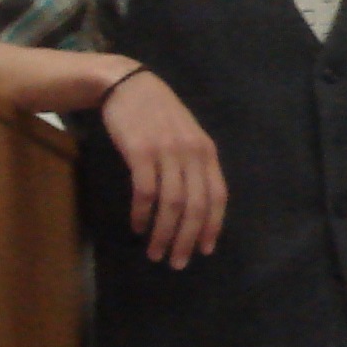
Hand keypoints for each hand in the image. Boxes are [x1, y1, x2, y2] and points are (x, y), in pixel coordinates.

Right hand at [99, 64, 226, 266]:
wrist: (128, 84)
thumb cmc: (158, 114)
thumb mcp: (186, 135)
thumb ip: (195, 164)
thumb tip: (197, 205)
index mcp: (207, 151)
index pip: (217, 195)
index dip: (213, 225)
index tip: (204, 250)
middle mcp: (192, 153)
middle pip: (196, 205)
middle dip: (187, 238)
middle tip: (177, 262)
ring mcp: (167, 152)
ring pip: (172, 203)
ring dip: (164, 233)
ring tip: (155, 253)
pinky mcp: (141, 152)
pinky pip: (146, 192)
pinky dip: (143, 214)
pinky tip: (138, 227)